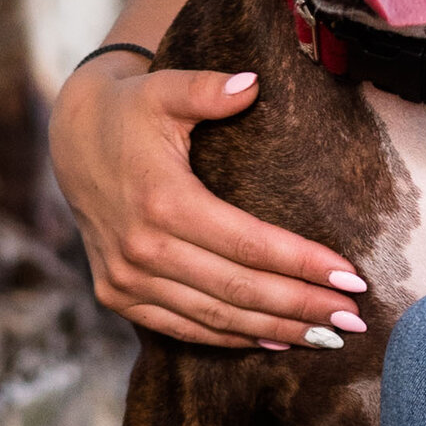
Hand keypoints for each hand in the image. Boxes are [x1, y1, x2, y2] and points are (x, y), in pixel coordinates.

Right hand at [47, 56, 366, 351]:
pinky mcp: (117, 296)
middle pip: (240, 289)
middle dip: (302, 307)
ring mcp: (126, 279)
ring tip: (329, 337)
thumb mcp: (165, 89)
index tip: (352, 277)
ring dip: (276, 330)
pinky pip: (183, 327)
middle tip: (354, 320)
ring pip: (217, 316)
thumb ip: (208, 89)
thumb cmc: (132, 111)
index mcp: (161, 201)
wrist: (72, 138)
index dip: (303, 264)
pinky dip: (231, 338)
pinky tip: (275, 341)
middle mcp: (142, 249)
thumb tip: (252, 83)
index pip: (249, 244)